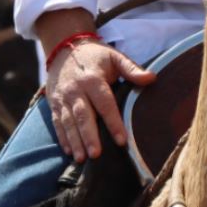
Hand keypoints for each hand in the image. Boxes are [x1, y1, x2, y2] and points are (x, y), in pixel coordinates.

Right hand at [36, 8, 156, 161]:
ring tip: (81, 159)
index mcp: (93, 79)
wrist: (64, 48)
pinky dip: (62, 138)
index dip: (113, 122)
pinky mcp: (54, 103)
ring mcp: (63, 98)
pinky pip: (57, 122)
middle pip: (83, 115)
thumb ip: (131, 69)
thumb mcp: (114, 57)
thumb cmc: (95, 56)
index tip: (122, 140)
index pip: (105, 103)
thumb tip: (152, 78)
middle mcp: (76, 90)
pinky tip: (69, 152)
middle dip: (89, 136)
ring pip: (68, 122)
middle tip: (96, 154)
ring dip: (75, 141)